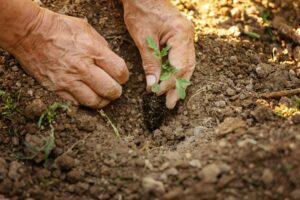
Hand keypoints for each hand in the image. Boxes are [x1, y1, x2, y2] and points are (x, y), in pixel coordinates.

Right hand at [7, 8, 128, 107]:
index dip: (124, 77)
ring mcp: (68, 80)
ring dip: (102, 101)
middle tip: (114, 89)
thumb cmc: (60, 28)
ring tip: (101, 96)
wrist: (30, 33)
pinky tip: (85, 96)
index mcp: (93, 51)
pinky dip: (84, 102)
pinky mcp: (56, 88)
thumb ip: (103, 47)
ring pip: (94, 102)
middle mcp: (82, 68)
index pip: (119, 72)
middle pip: (110, 90)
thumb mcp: (87, 30)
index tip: (121, 77)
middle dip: (116, 92)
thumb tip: (113, 63)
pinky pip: (75, 103)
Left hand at [123, 0, 194, 108]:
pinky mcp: (181, 37)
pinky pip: (182, 59)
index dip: (169, 82)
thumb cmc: (141, 10)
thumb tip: (153, 85)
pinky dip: (176, 72)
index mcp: (181, 34)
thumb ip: (150, 62)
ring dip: (179, 82)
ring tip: (172, 98)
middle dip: (178, 87)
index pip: (179, 67)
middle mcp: (188, 36)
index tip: (157, 93)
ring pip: (187, 65)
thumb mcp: (143, 38)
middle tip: (170, 104)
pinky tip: (171, 82)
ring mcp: (187, 36)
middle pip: (187, 68)